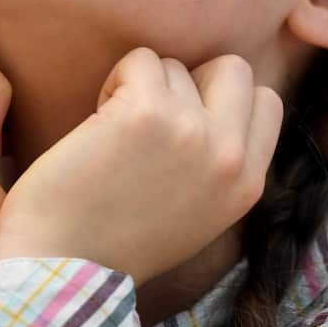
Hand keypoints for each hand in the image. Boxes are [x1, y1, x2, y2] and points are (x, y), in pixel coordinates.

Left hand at [0, 48, 282, 283]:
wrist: (62, 266)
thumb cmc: (117, 240)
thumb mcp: (199, 211)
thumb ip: (221, 163)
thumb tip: (217, 107)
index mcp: (247, 184)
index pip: (265, 102)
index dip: (222, 100)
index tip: (185, 120)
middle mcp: (229, 156)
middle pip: (233, 68)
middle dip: (191, 80)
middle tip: (153, 115)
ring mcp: (192, 131)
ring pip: (175, 65)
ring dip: (142, 86)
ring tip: (116, 133)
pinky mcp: (147, 112)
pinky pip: (139, 60)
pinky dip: (116, 80)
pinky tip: (98, 123)